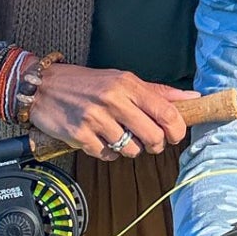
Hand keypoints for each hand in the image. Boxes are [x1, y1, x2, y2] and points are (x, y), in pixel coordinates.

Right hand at [29, 62, 198, 159]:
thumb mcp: (123, 80)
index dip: (177, 130)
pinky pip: (107, 155)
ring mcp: (95, 118)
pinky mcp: (79, 135)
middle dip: (156, 144)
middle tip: (150, 141)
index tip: (175, 135)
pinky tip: (102, 140)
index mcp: (128, 84)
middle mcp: (113, 100)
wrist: (43, 86)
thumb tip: (193, 97)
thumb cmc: (88, 83)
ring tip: (120, 136)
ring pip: (131, 150)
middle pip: (153, 136)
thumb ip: (158, 92)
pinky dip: (109, 153)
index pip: (167, 112)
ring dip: (130, 149)